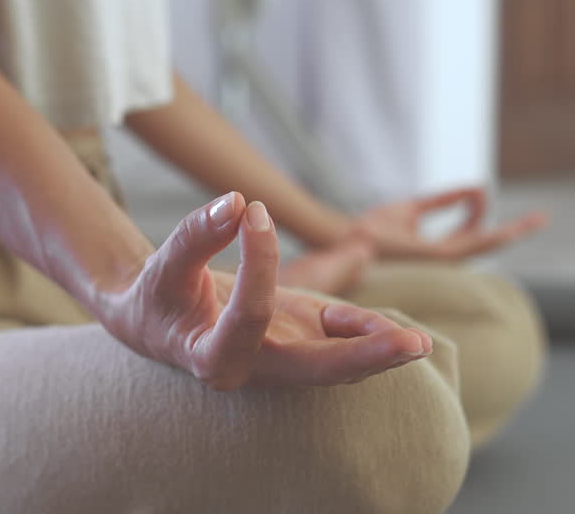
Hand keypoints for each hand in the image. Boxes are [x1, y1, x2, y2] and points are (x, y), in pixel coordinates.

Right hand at [98, 193, 432, 390]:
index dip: (257, 262)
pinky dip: (367, 335)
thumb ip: (197, 235)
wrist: (158, 323)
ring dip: (377, 352)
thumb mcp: (166, 265)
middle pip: (316, 371)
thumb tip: (235, 203)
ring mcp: (282, 364)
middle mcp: (254, 372)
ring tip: (417, 343)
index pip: (249, 317)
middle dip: (363, 356)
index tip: (252, 210)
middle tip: (409, 344)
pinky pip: (340, 345)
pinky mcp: (301, 347)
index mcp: (212, 358)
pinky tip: (398, 333)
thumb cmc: (159, 295)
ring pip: (337, 366)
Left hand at [343, 186, 545, 260]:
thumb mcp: (414, 207)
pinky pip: (470, 244)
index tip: (479, 188)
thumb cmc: (375, 227)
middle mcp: (443, 257)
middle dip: (514, 231)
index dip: (480, 210)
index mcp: (437, 249)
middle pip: (487, 243)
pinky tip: (509, 227)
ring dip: (511, 233)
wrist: (351, 237)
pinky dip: (491, 233)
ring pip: (485, 245)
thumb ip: (444, 199)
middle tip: (542, 219)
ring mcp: (441, 260)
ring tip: (536, 222)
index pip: (472, 233)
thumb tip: (476, 187)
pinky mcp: (436, 257)